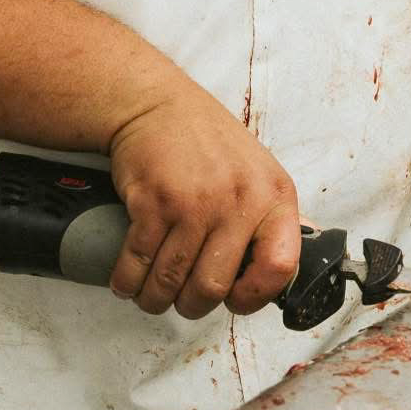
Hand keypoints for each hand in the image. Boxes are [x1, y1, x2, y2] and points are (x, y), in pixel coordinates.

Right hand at [103, 79, 300, 320]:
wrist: (157, 104)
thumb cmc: (206, 140)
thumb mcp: (257, 171)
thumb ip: (269, 217)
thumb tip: (283, 268)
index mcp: (273, 195)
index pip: (280, 266)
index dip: (256, 295)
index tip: (236, 298)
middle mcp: (238, 200)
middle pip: (213, 287)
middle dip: (191, 305)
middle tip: (182, 299)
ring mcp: (195, 202)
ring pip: (171, 282)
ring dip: (154, 298)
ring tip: (151, 293)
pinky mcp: (154, 202)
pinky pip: (138, 263)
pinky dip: (127, 281)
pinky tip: (128, 278)